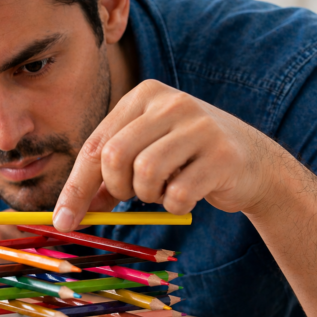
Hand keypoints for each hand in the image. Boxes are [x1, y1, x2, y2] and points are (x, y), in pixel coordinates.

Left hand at [53, 79, 276, 230]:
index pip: (95, 145)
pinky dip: (174, 205)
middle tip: (133, 194)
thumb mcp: (144, 155)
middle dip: (116, 188)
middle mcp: (170, 102)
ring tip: (164, 189)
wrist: (253, 163)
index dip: (75, 188)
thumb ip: (108, 177)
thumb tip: (69, 213)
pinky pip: (178, 193)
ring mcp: (199, 125)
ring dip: (147, 195)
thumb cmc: (187, 160)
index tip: (63, 221)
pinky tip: (188, 195)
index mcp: (143, 96)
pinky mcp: (222, 154)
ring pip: (145, 173)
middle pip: (115, 156)